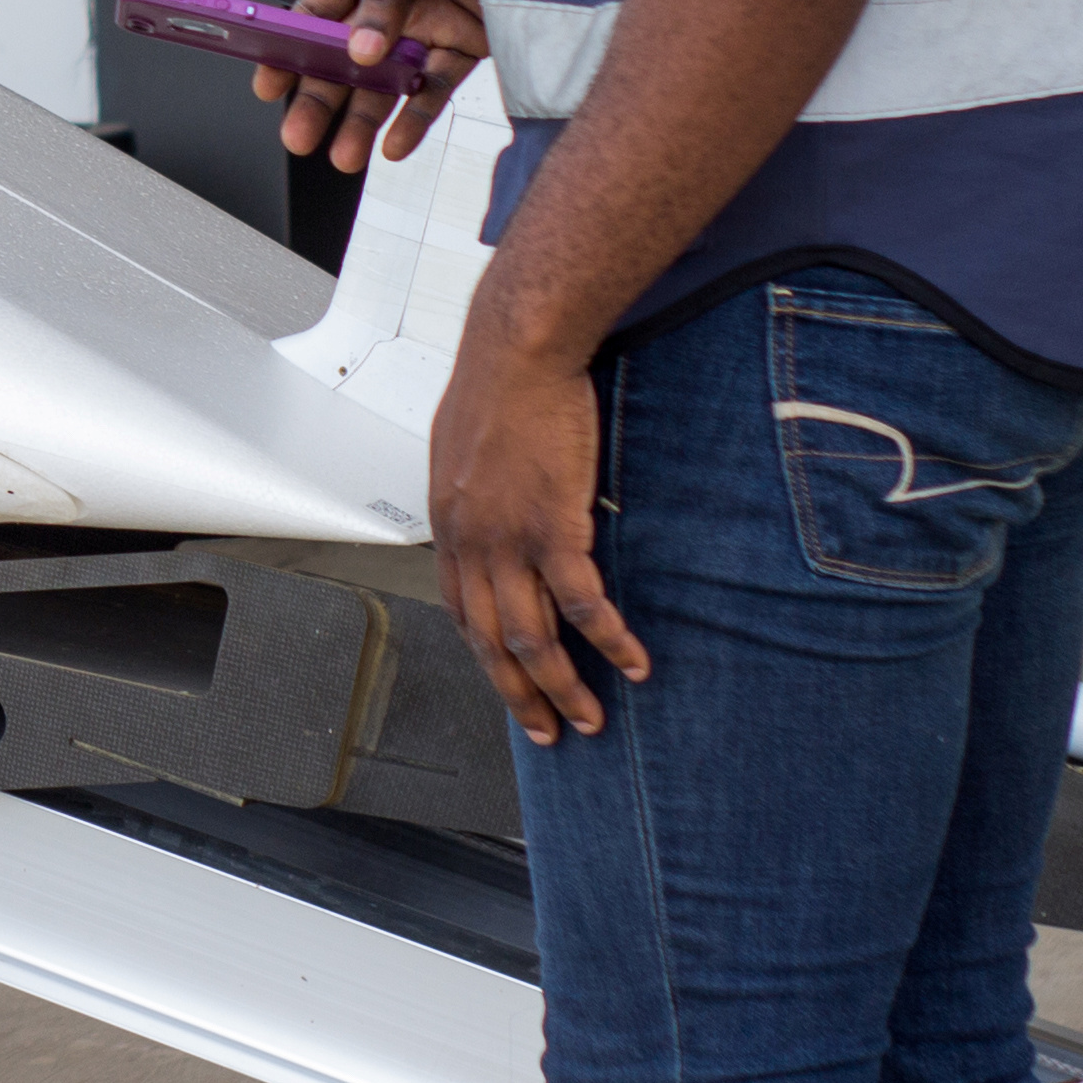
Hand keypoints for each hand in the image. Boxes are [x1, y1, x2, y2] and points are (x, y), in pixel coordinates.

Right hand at [258, 0, 489, 171]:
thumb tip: (363, 45)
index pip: (313, 16)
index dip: (287, 52)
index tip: (269, 86)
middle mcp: (388, 4)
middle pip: (343, 62)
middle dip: (319, 101)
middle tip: (300, 135)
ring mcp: (423, 29)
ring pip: (383, 86)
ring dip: (362, 120)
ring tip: (346, 155)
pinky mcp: (459, 50)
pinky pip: (431, 91)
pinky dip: (414, 119)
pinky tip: (397, 143)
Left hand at [422, 324, 646, 744]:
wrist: (518, 351)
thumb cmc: (497, 388)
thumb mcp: (463, 450)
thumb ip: (474, 493)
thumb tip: (488, 510)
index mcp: (448, 525)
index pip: (461, 612)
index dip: (485, 657)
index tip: (508, 685)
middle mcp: (470, 542)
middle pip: (491, 641)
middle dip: (521, 696)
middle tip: (549, 731)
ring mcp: (509, 539)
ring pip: (532, 638)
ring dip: (564, 687)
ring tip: (593, 718)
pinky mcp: (554, 526)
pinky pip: (583, 603)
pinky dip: (609, 640)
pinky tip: (634, 663)